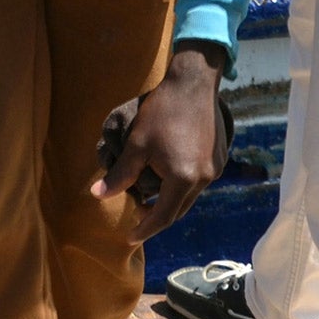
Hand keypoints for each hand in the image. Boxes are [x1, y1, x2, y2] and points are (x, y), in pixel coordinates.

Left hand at [91, 46, 224, 242]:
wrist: (194, 82)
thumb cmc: (163, 111)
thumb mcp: (137, 143)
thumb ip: (120, 174)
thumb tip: (98, 195)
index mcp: (183, 179)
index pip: (163, 217)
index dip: (145, 229)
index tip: (130, 237)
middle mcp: (204, 179)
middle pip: (179, 210)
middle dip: (158, 217)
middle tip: (138, 217)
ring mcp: (215, 168)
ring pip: (190, 196)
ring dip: (171, 200)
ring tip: (152, 196)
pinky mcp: (220, 158)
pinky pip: (200, 181)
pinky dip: (184, 185)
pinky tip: (171, 175)